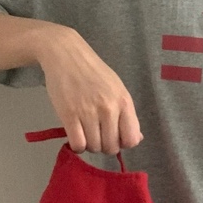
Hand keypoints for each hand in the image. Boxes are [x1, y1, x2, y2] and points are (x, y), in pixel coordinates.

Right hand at [37, 27, 142, 155]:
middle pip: (111, 147)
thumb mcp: (118, 89)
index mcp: (124, 102)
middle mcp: (109, 108)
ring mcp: (88, 112)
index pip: (131, 139)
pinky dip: (77, 146)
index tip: (115, 137)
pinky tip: (76, 137)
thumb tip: (137, 138)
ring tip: (86, 133)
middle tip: (98, 136)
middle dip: (105, 146)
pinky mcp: (69, 114)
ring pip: (94, 148)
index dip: (123, 143)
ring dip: (90, 146)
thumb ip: (127, 114)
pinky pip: (78, 144)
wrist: (66, 54)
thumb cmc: (94, 72)